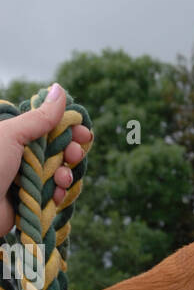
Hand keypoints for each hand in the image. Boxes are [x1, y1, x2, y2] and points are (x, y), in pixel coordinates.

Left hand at [0, 83, 92, 234]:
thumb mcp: (12, 135)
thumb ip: (39, 117)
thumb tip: (59, 89)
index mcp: (14, 135)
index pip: (47, 126)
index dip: (68, 129)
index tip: (84, 132)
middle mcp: (20, 154)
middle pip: (56, 149)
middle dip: (70, 151)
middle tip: (75, 154)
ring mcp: (25, 178)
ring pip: (57, 172)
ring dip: (65, 175)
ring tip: (62, 179)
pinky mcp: (30, 200)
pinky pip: (52, 194)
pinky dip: (58, 194)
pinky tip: (56, 195)